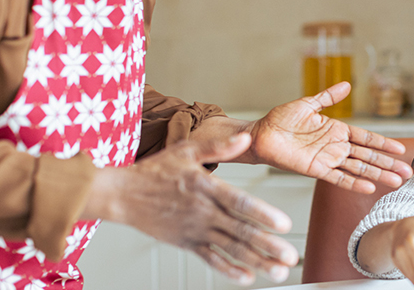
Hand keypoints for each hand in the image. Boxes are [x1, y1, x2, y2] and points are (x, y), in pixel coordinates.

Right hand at [84, 133, 298, 284]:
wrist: (122, 195)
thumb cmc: (155, 171)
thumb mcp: (187, 150)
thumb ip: (218, 146)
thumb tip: (246, 138)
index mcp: (207, 187)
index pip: (240, 202)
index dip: (263, 214)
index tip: (284, 225)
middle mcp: (204, 211)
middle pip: (241, 231)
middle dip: (268, 246)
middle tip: (291, 256)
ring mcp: (196, 230)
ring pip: (231, 248)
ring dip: (257, 261)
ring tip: (278, 271)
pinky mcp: (187, 243)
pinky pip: (211, 259)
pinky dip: (229, 270)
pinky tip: (247, 277)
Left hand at [246, 82, 412, 192]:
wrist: (261, 134)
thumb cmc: (281, 119)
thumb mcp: (307, 104)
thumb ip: (328, 97)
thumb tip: (348, 85)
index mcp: (337, 130)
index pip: (366, 138)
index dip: (384, 144)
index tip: (401, 150)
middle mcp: (336, 146)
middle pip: (368, 157)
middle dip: (388, 164)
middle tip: (408, 172)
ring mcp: (328, 159)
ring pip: (358, 169)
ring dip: (377, 175)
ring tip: (396, 182)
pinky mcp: (316, 170)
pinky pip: (338, 178)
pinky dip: (353, 183)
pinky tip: (369, 187)